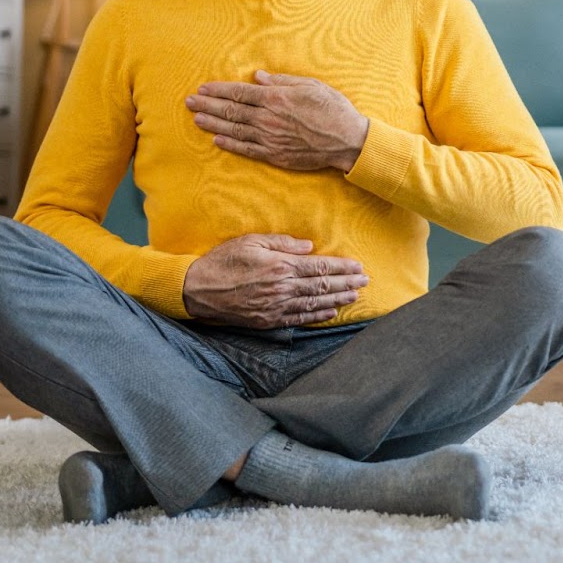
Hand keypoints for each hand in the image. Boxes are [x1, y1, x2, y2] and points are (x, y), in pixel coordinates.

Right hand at [182, 233, 367, 327]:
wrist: (197, 289)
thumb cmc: (223, 260)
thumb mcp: (252, 241)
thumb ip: (283, 243)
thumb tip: (309, 247)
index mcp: (280, 266)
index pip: (320, 268)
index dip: (342, 268)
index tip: (358, 267)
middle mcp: (282, 288)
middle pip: (322, 287)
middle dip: (347, 284)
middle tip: (365, 282)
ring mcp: (276, 307)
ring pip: (314, 304)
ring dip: (338, 300)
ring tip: (355, 297)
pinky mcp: (267, 320)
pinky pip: (298, 319)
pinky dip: (317, 317)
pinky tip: (331, 313)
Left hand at [186, 71, 369, 171]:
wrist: (347, 140)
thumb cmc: (333, 109)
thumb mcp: (311, 85)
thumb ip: (281, 81)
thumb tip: (257, 77)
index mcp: (276, 98)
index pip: (239, 93)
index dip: (218, 90)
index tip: (202, 89)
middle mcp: (268, 118)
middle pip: (231, 110)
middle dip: (208, 105)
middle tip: (189, 102)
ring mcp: (270, 138)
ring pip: (234, 129)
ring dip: (213, 124)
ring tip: (196, 119)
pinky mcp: (275, 154)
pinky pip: (246, 149)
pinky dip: (230, 144)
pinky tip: (217, 140)